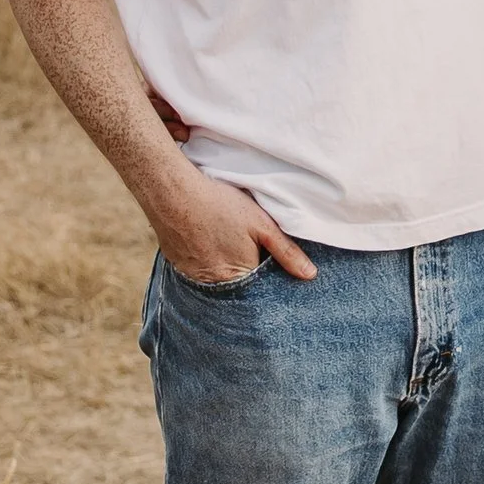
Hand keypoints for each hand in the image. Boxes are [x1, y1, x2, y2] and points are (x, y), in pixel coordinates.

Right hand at [152, 157, 317, 286]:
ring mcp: (192, 278)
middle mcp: (214, 285)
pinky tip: (209, 244)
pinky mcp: (178, 267)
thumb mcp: (262, 224)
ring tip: (227, 246)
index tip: (271, 268)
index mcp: (238, 278)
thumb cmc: (220, 205)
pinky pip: (198, 274)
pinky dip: (207, 263)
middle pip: (238, 288)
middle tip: (248, 252)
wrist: (173, 192)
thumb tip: (310, 275)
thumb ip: (287, 252)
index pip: (260, 291)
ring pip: (217, 282)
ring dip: (225, 269)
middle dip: (247, 277)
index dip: (268, 280)